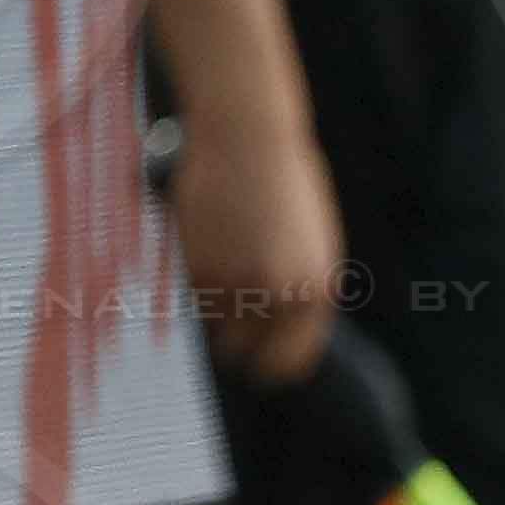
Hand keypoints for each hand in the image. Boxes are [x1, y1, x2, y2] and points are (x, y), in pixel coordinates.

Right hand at [169, 102, 343, 382]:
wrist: (249, 136)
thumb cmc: (283, 182)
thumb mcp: (309, 244)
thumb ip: (295, 290)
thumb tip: (271, 333)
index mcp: (315, 293)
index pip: (289, 361)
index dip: (268, 369)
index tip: (253, 366)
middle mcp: (279, 297)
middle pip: (242, 351)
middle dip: (232, 343)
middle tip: (223, 325)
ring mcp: (236, 284)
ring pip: (210, 321)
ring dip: (210, 300)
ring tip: (219, 257)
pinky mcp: (197, 268)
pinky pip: (189, 292)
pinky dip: (191, 274)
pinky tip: (203, 238)